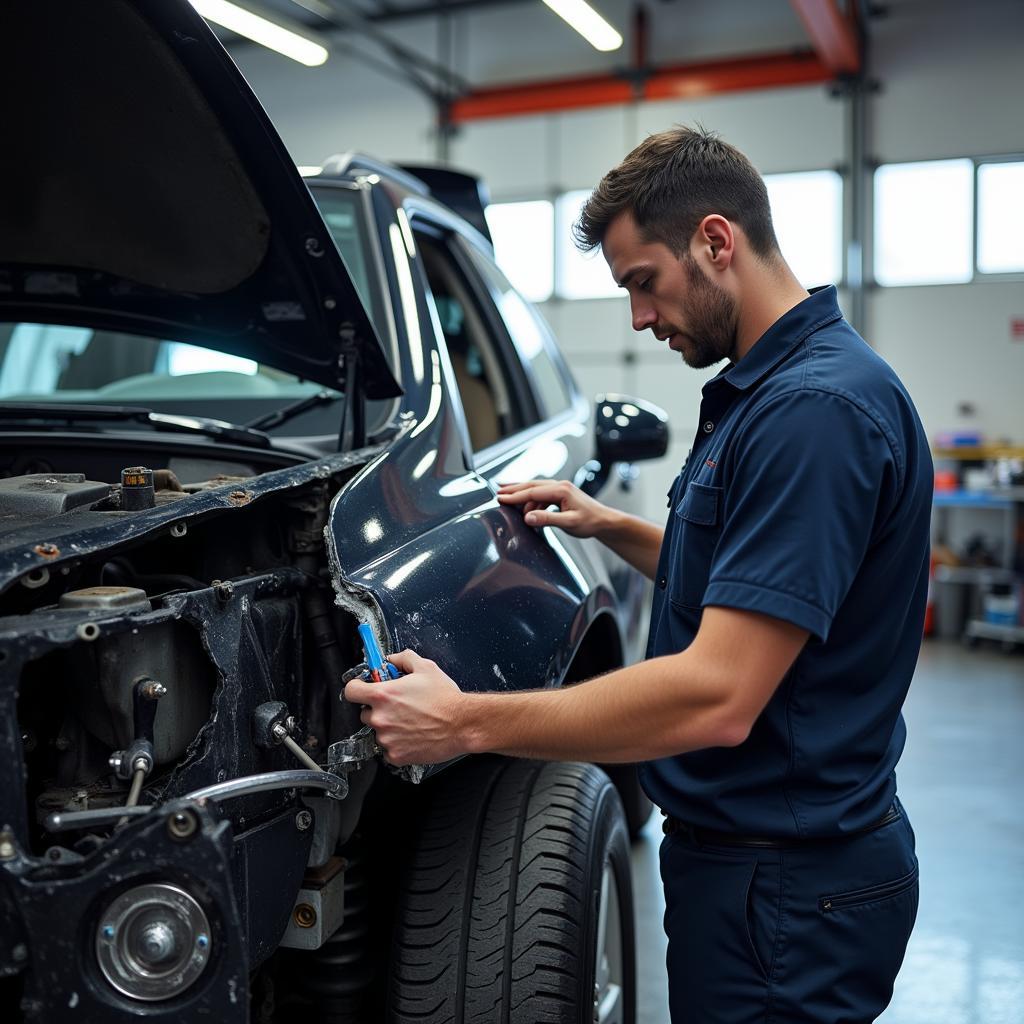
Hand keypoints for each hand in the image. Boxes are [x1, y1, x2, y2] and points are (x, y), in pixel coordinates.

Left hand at [342, 649, 469, 765]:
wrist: (462, 724)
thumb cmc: (445, 698)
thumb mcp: (426, 667)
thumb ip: (403, 659)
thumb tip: (392, 659)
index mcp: (383, 695)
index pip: (351, 691)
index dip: (357, 688)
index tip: (363, 689)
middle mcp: (380, 718)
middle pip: (364, 714)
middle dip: (378, 710)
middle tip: (398, 707)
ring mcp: (386, 739)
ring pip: (378, 732)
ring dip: (389, 728)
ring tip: (411, 722)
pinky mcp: (396, 755)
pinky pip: (388, 750)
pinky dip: (398, 744)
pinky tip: (413, 735)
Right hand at [496, 479, 610, 537]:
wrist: (604, 521)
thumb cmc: (590, 522)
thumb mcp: (568, 523)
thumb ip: (547, 519)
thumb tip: (528, 517)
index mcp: (561, 490)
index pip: (532, 492)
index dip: (515, 496)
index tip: (501, 498)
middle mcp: (560, 485)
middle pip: (531, 485)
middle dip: (513, 489)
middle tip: (497, 492)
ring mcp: (560, 489)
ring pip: (535, 488)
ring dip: (520, 492)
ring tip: (506, 495)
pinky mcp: (561, 495)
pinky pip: (541, 494)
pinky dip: (530, 498)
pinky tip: (525, 505)